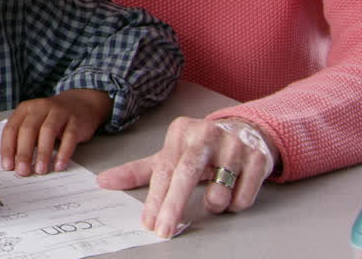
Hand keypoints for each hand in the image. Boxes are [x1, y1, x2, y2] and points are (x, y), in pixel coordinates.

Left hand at [1, 89, 111, 176]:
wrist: (80, 104)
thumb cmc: (50, 118)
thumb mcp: (34, 123)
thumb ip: (23, 139)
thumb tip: (13, 164)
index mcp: (25, 109)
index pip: (11, 129)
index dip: (8, 148)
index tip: (7, 166)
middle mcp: (40, 108)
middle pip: (28, 130)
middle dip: (24, 152)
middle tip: (22, 171)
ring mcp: (59, 113)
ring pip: (48, 131)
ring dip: (42, 153)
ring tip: (40, 170)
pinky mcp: (75, 121)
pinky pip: (69, 136)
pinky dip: (64, 152)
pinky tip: (59, 165)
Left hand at [96, 117, 277, 238]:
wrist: (247, 131)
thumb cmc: (201, 148)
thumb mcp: (170, 155)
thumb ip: (138, 171)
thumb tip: (103, 182)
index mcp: (181, 132)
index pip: (163, 170)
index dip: (155, 199)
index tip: (148, 222)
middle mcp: (206, 134)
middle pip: (186, 175)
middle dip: (173, 206)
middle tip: (164, 230)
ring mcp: (234, 145)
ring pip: (219, 191)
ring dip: (214, 203)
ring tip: (214, 194)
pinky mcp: (259, 158)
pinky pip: (243, 196)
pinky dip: (236, 203)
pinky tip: (234, 191)